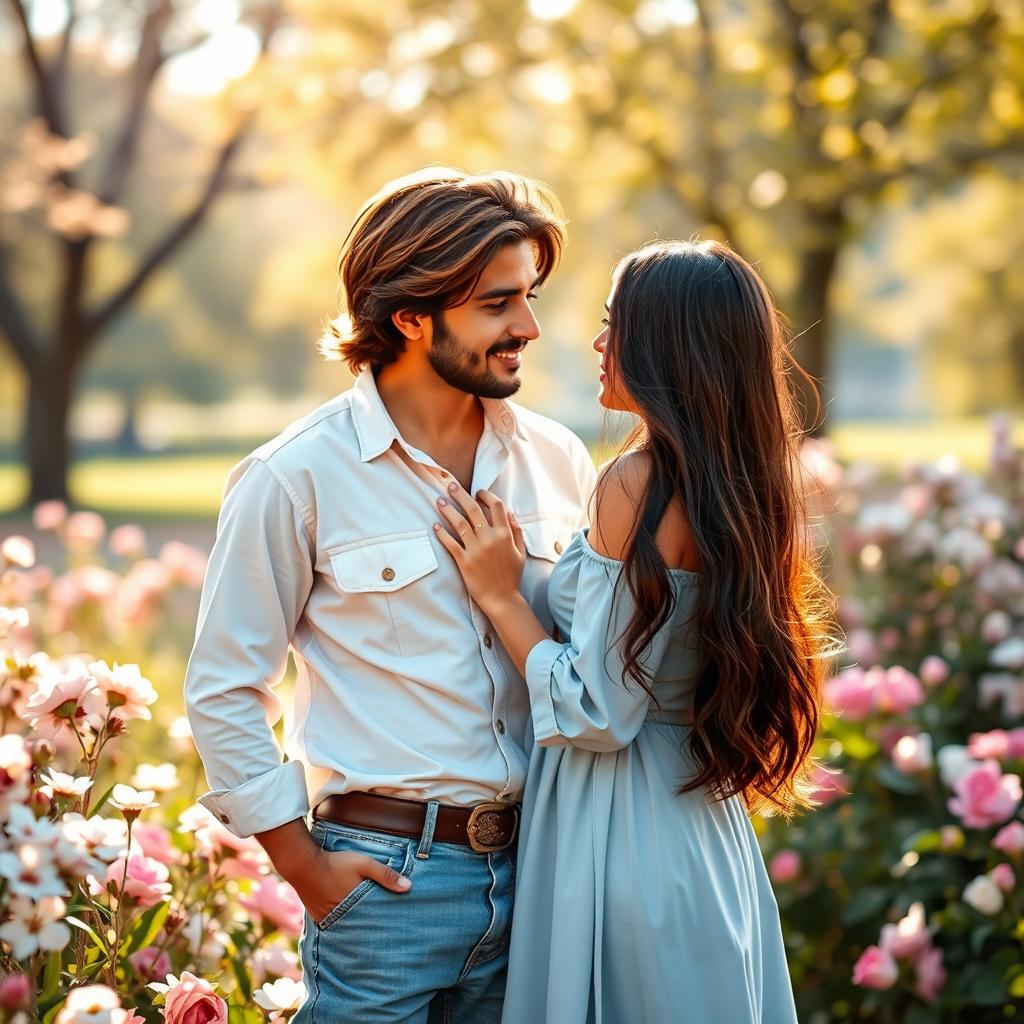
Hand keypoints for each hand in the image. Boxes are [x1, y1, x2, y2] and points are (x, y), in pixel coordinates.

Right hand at [286, 844, 410, 924]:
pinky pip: (334, 923)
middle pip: (361, 926)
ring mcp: (328, 920)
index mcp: (356, 909)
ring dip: (356, 924)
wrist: (304, 865)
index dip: (384, 924)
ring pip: (348, 926)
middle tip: (383, 932)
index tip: (395, 927)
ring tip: (367, 929)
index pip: (375, 922)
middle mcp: (342, 919)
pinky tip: (348, 919)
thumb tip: (408, 887)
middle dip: (371, 928)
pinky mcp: (319, 917)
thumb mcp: (364, 864)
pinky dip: (342, 921)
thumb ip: (385, 874)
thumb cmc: (336, 863)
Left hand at [434, 481, 526, 611]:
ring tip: (439, 501)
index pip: (496, 506)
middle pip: (473, 509)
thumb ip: (516, 530)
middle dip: (460, 495)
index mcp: (505, 534)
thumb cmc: (511, 576)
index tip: (478, 492)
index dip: (486, 495)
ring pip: (459, 523)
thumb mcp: (520, 551)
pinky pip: (450, 543)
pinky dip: (442, 533)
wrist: (502, 599)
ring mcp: (476, 550)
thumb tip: (509, 512)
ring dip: (448, 510)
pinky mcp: (464, 561)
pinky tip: (435, 525)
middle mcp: (490, 539)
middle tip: (450, 486)